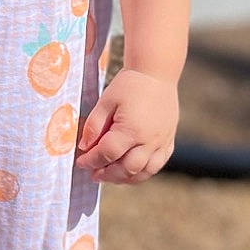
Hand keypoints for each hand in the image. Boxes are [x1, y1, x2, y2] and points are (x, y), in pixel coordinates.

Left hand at [75, 68, 177, 184]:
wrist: (157, 72)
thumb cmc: (129, 84)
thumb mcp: (106, 100)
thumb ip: (94, 125)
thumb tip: (84, 147)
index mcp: (132, 130)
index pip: (107, 154)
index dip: (91, 161)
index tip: (80, 162)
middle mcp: (149, 140)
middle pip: (126, 169)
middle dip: (107, 174)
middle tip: (94, 173)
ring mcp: (162, 142)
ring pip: (145, 172)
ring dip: (126, 178)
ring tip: (111, 175)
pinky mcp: (169, 140)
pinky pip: (158, 164)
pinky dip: (144, 171)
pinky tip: (131, 169)